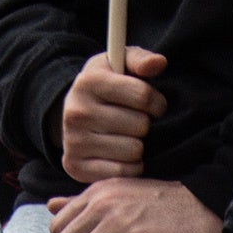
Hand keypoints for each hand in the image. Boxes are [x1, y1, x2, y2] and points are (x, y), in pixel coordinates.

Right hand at [59, 45, 167, 182]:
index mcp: (88, 82)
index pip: (143, 96)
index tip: (152, 104)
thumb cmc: (107, 85)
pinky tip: (120, 154)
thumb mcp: (119, 64)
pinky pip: (123, 172)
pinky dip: (130, 166)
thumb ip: (140, 60)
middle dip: (144, 123)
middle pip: (140, 125)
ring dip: (138, 145)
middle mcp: (76, 112)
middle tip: (135, 121)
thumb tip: (159, 62)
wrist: (74, 112)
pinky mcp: (75, 166)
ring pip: (134, 151)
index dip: (156, 101)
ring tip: (126, 136)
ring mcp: (74, 141)